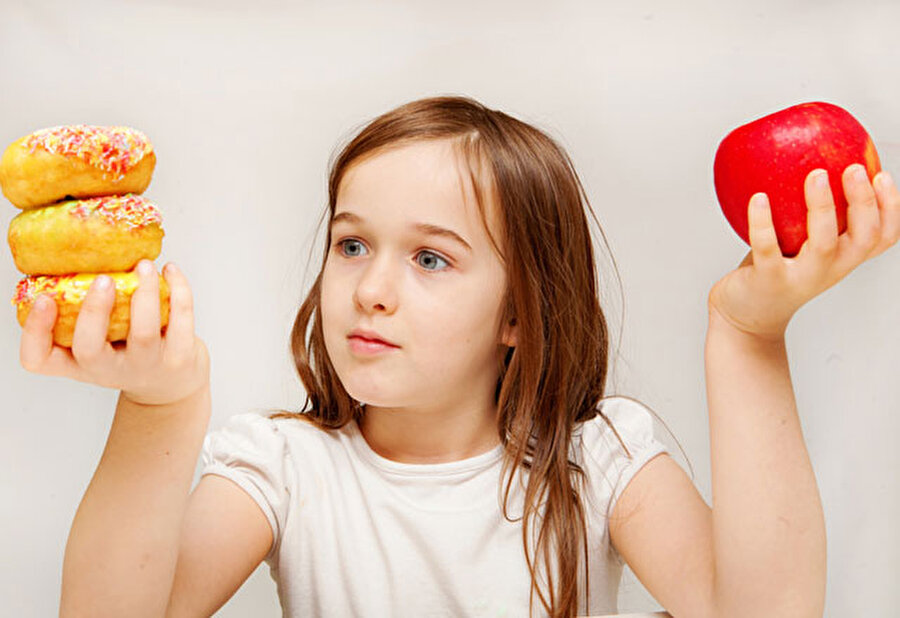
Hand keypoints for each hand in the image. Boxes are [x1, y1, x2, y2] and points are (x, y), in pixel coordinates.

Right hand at [19, 260, 209, 405]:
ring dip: (144, 293)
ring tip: (143, 265)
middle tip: (103, 279)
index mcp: (79, 364)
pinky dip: (179, 290)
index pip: (39, 359)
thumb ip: (86, 316)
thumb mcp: (99, 344)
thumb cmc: (128, 354)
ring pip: (143, 333)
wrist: (171, 386)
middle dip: (94, 311)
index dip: (35, 331)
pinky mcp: (179, 358)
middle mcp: (108, 370)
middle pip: (89, 349)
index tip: (44, 299)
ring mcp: (145, 366)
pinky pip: (181, 321)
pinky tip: (170, 271)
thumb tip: (83, 257)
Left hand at [708, 164, 899, 339]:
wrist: (746, 318)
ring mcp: (801, 277)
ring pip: (822, 242)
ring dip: (823, 206)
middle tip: (854, 167)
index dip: (891, 207)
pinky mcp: (769, 280)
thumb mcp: (800, 246)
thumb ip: (808, 217)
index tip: (883, 173)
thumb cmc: (774, 273)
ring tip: (815, 174)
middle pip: (864, 237)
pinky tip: (758, 197)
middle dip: (865, 201)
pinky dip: (762, 221)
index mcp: (843, 259)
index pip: (882, 236)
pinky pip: (767, 247)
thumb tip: (807, 161)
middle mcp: (829, 270)